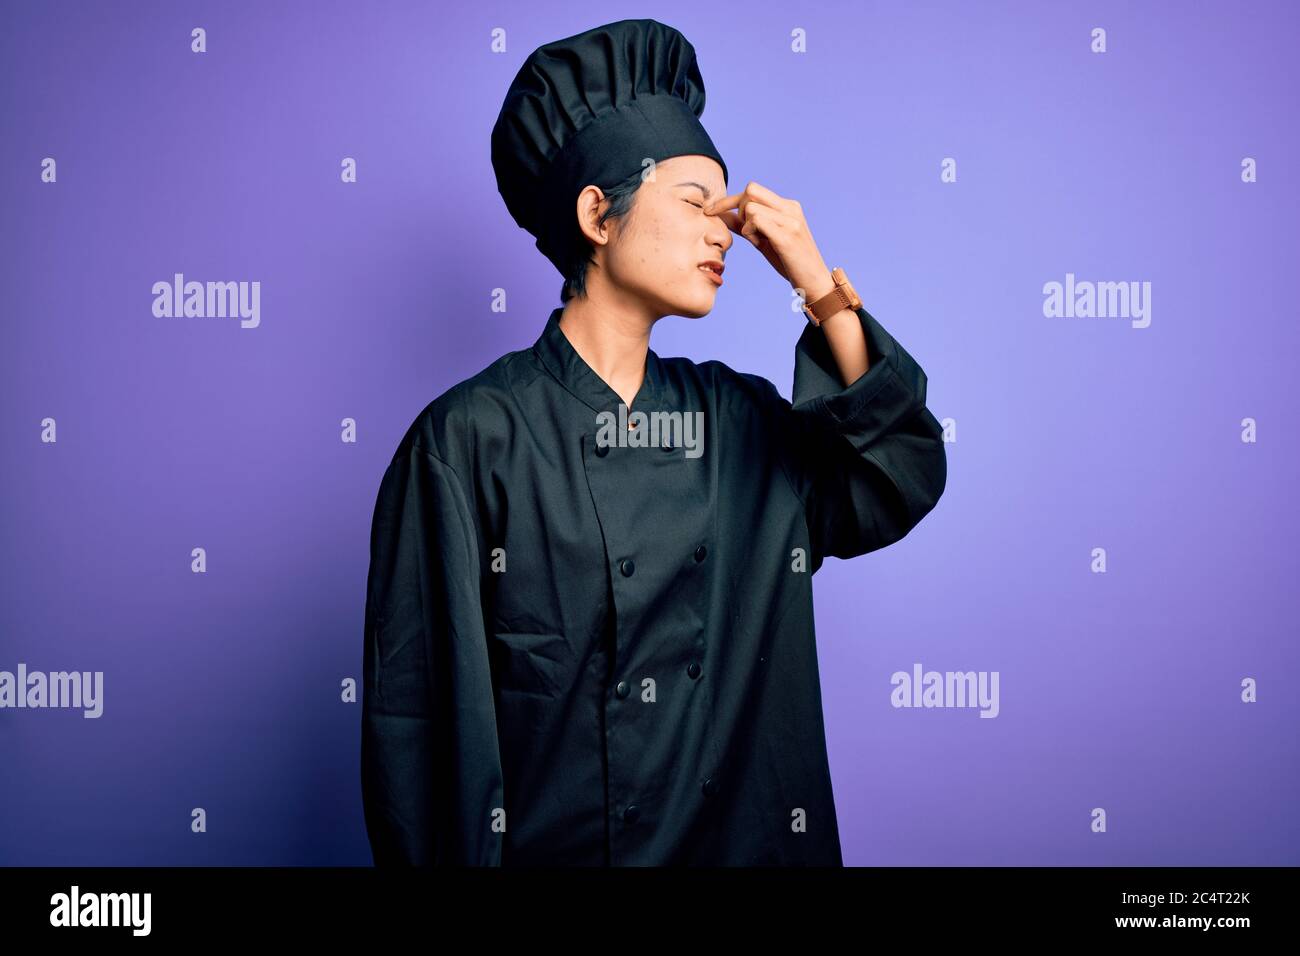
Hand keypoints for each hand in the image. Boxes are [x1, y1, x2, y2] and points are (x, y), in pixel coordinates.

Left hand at [704, 181, 835, 302]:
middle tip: (744, 231)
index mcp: (788, 206)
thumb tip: (721, 215)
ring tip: (756, 240)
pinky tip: (757, 242)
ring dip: (745, 225)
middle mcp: (791, 208)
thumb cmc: (789, 262)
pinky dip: (749, 230)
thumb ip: (745, 226)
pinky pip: (757, 220)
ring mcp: (790, 221)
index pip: (752, 190)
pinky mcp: (787, 236)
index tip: (710, 210)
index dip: (728, 199)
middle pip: (751, 190)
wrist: (814, 282)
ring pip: (751, 207)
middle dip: (737, 208)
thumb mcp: (764, 240)